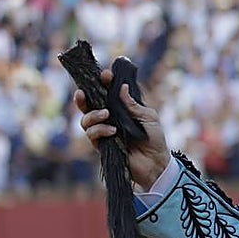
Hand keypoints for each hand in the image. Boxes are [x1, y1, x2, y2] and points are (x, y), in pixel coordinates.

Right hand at [75, 68, 170, 188]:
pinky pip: (92, 135)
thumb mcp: (149, 117)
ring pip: (86, 120)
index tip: (105, 75)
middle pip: (88, 105)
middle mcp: (109, 118)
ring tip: (106, 114)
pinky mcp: (102, 145)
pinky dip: (99, 130)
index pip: (107, 92)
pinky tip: (112, 131)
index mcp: (121, 108)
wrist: (156, 162)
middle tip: (83, 92)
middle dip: (83, 97)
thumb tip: (121, 87)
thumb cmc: (154, 138)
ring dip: (93, 115)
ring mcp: (104, 131)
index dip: (103, 82)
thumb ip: (134, 104)